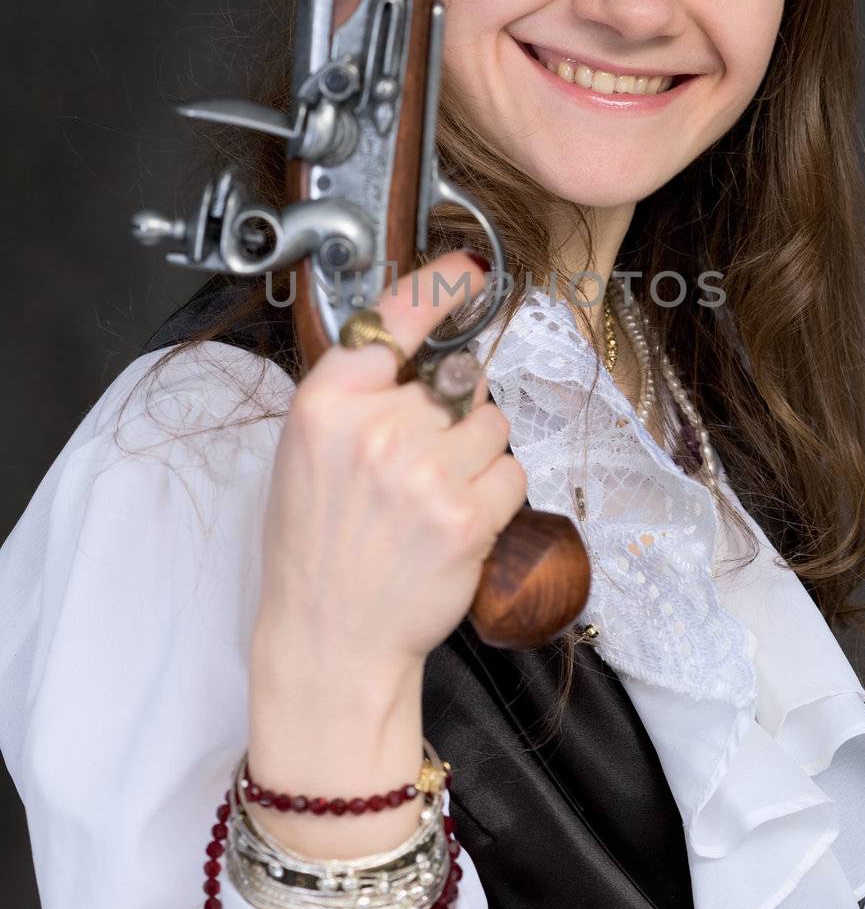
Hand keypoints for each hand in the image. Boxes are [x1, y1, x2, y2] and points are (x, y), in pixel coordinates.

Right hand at [253, 251, 527, 679]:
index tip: (469, 271)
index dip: (440, 288)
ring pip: (494, 425)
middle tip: (417, 466)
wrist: (331, 637)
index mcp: (326, 403)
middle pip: (458, 381)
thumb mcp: (308, 451)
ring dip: (478, 457)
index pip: (394, 317)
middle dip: (452, 416)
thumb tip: (420, 348)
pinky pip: (512, 474)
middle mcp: (374, 428)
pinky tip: (455, 524)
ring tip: (433, 498)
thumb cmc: (317, 546)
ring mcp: (423, 472)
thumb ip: (357, 393)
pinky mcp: (466, 515)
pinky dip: (496, 497)